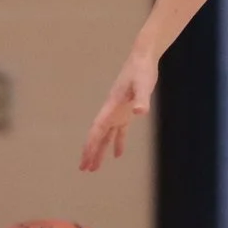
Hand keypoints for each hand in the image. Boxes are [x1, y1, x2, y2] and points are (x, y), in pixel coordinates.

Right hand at [81, 51, 156, 171]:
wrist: (143, 58)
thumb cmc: (142, 70)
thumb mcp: (143, 85)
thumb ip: (141, 99)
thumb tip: (140, 112)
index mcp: (111, 106)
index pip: (97, 129)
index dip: (91, 144)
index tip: (85, 159)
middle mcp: (112, 111)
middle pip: (98, 135)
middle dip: (91, 152)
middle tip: (83, 169)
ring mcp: (118, 111)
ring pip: (106, 135)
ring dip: (100, 150)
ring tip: (94, 167)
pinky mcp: (127, 110)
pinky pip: (119, 130)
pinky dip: (118, 142)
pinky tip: (118, 154)